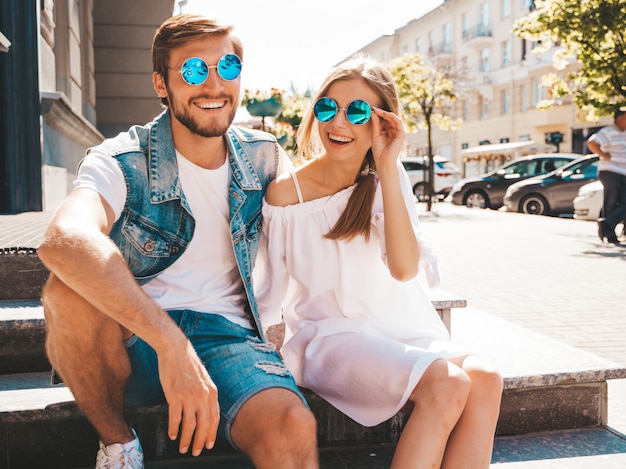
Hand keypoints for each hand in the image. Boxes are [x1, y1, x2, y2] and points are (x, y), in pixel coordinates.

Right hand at [158, 340, 218, 455]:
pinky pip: (175, 418)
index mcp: (212, 392)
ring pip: (190, 425)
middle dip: (200, 441)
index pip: (214, 418)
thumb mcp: (203, 379)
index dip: (211, 434)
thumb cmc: (187, 364)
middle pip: (204, 425)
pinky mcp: (175, 395)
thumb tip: (205, 411)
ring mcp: (189, 396)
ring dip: (187, 439)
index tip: (208, 444)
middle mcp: (203, 395)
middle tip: (196, 452)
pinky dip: (174, 429)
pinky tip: (172, 435)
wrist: (175, 349)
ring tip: (183, 448)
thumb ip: (205, 394)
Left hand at [370, 107, 404, 169]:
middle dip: (381, 112)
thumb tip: (374, 114)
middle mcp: (394, 131)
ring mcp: (398, 132)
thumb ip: (376, 124)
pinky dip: (391, 116)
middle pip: (389, 118)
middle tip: (373, 108)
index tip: (371, 110)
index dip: (379, 114)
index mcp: (388, 132)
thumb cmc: (379, 151)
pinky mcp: (401, 134)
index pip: (385, 120)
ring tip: (377, 110)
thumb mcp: (375, 135)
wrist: (383, 161)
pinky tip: (384, 114)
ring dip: (385, 113)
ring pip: (393, 118)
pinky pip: (398, 121)